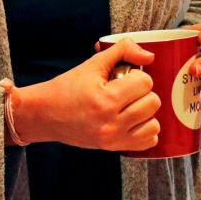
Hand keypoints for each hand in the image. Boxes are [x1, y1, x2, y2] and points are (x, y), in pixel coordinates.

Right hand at [13, 38, 161, 150]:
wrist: (45, 115)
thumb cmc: (67, 88)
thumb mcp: (92, 64)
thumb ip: (122, 51)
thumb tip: (149, 55)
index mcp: (106, 99)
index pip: (145, 83)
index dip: (137, 75)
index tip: (125, 76)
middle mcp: (111, 122)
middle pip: (152, 103)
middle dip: (143, 92)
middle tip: (127, 90)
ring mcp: (113, 139)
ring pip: (154, 124)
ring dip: (145, 111)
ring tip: (129, 105)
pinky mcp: (113, 148)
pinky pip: (148, 141)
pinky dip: (145, 129)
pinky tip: (132, 119)